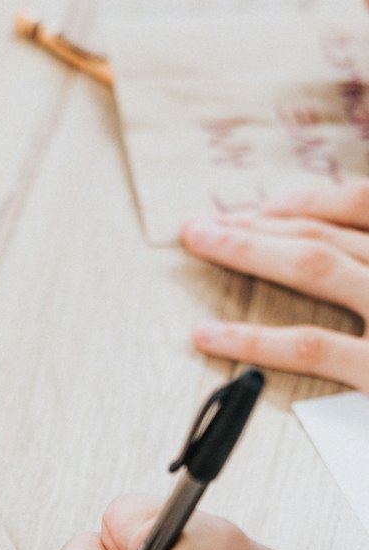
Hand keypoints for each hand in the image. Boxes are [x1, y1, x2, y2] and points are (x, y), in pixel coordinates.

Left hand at [181, 182, 368, 391]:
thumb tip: (348, 258)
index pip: (363, 205)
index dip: (310, 203)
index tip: (262, 210)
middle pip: (325, 233)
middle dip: (257, 224)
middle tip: (203, 223)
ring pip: (314, 266)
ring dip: (248, 250)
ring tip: (197, 242)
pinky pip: (311, 346)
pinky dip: (255, 338)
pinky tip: (209, 334)